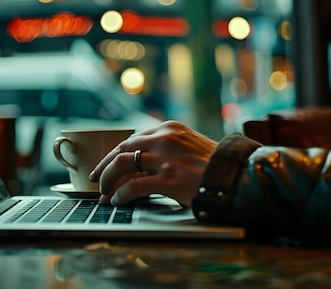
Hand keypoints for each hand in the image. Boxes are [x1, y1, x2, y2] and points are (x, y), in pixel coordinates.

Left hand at [89, 121, 217, 206]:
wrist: (234, 177)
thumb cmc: (213, 165)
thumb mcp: (188, 146)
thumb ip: (166, 148)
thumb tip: (140, 164)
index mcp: (169, 129)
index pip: (132, 138)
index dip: (115, 153)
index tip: (106, 163)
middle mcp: (164, 139)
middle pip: (122, 148)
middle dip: (104, 165)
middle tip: (96, 178)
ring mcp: (166, 159)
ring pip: (122, 164)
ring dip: (108, 179)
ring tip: (104, 193)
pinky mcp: (168, 179)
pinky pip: (133, 186)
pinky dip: (120, 194)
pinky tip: (117, 201)